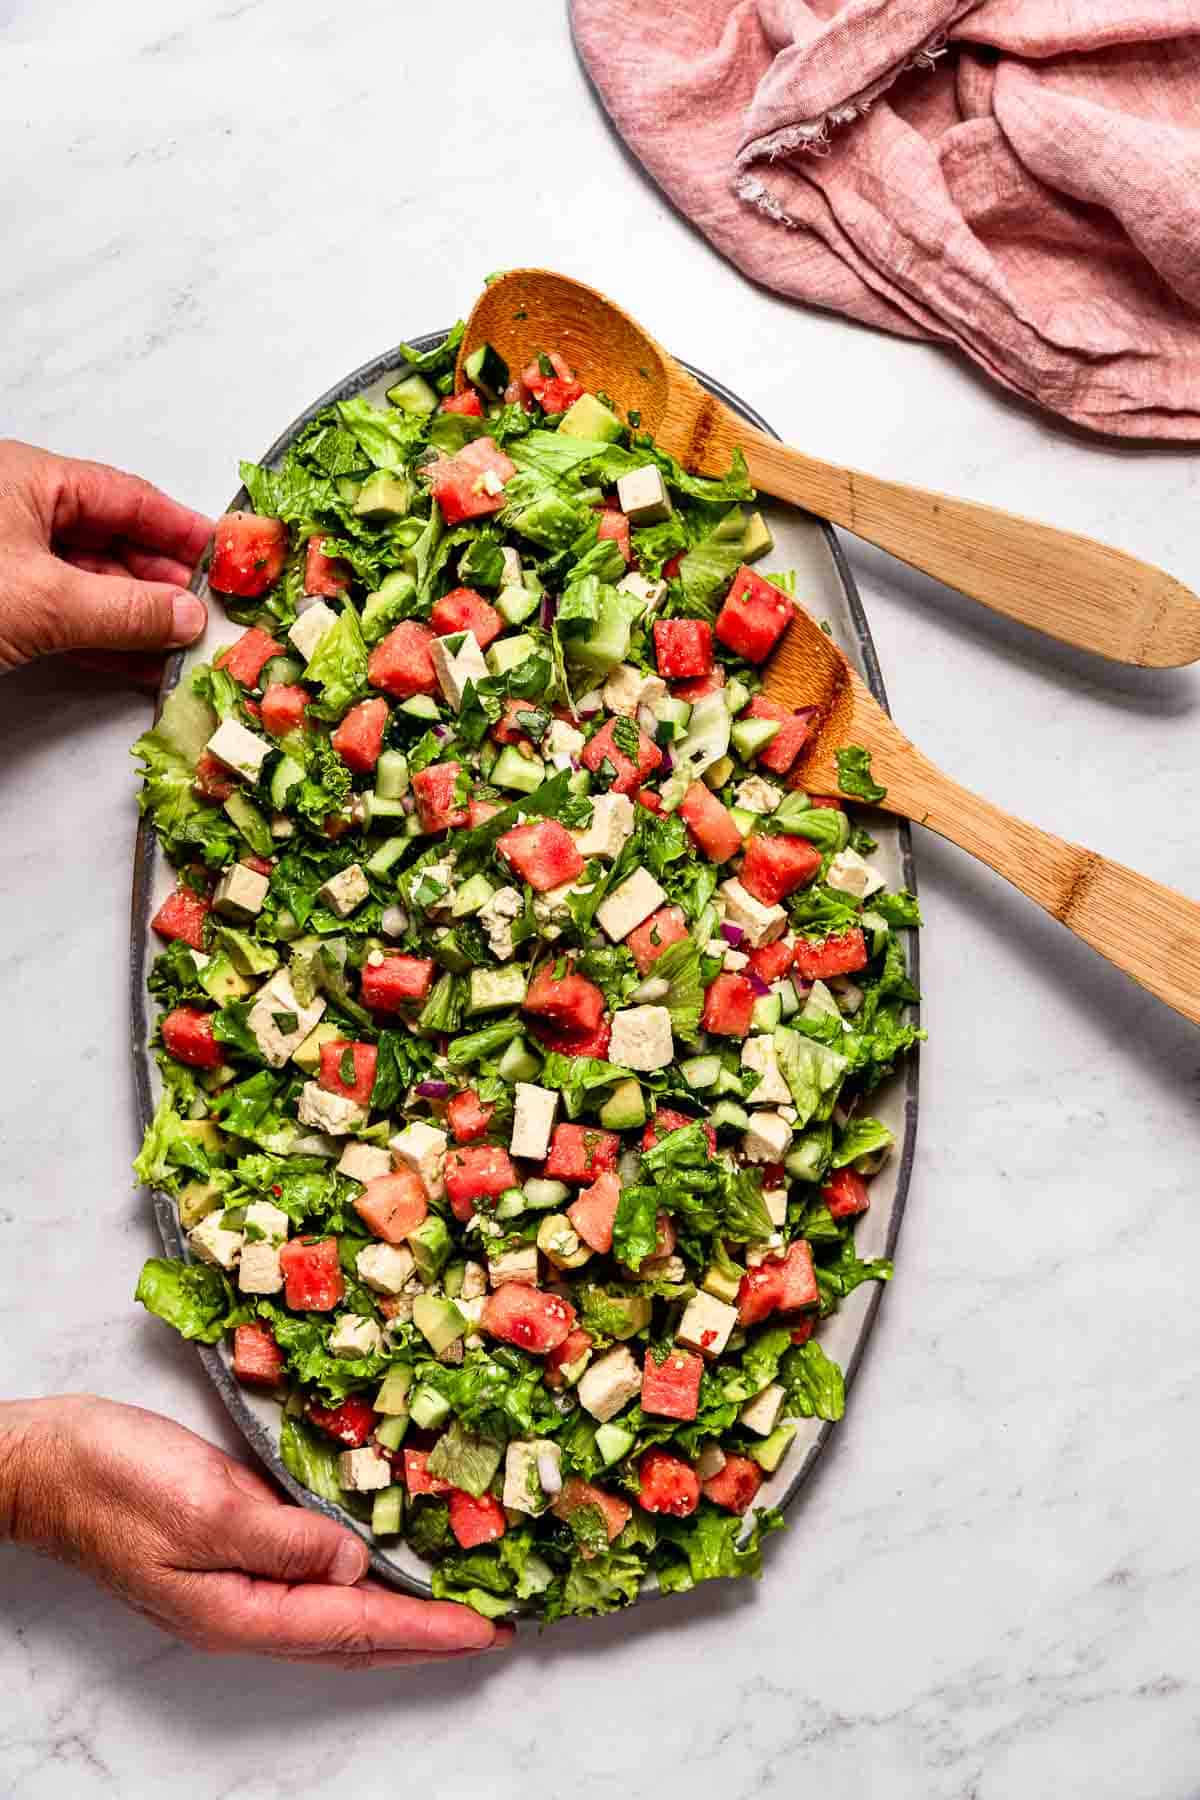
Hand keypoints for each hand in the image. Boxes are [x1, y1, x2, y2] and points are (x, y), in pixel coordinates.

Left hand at [0, 440, 211, 673]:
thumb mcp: (42, 600)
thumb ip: (123, 610)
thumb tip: (184, 614)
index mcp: (29, 481)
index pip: (128, 498)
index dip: (183, 529)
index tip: (226, 557)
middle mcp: (21, 514)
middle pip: (116, 543)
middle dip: (166, 584)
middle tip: (210, 613)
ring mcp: (11, 563)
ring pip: (94, 586)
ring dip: (142, 619)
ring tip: (186, 644)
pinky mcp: (5, 607)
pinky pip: (68, 617)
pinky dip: (107, 639)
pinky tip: (143, 661)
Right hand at [0, 1396, 511, 1666]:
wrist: (46, 1464)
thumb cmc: (112, 1479)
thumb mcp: (202, 1502)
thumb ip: (283, 1540)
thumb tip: (357, 1566)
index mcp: (238, 1609)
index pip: (355, 1627)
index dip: (426, 1628)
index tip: (486, 1631)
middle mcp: (242, 1611)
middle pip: (352, 1638)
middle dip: (423, 1637)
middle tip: (491, 1629)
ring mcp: (232, 1588)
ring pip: (333, 1619)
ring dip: (395, 1616)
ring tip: (451, 1607)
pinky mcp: (228, 1553)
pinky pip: (310, 1584)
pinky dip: (356, 1584)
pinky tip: (375, 1564)